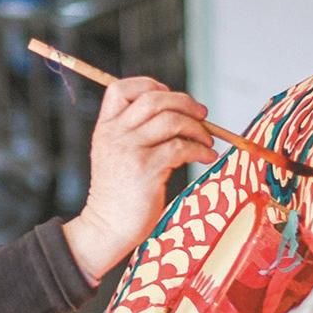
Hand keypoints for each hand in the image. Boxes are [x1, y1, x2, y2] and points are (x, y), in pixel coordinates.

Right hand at [62, 77, 215, 282]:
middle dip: (184, 102)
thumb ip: (134, 132)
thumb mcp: (115, 155)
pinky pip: (181, 147)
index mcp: (105, 128)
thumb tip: (178, 111)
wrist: (107, 227)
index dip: (149, 84)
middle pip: (153, 99)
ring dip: (197, 127)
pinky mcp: (147, 170)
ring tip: (207, 140)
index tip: (170, 96)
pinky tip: (206, 156)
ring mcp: (130, 151)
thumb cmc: (118, 193)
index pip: (120, 89)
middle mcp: (115, 135)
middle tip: (202, 114)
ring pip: (171, 120)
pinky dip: (201, 149)